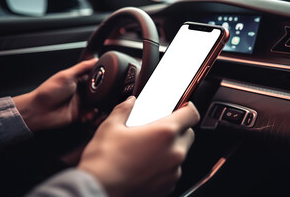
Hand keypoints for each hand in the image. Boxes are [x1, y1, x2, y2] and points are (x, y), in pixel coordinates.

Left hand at [13, 59, 97, 131]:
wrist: (38, 111)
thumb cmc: (48, 91)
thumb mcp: (67, 75)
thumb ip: (82, 67)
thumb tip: (95, 59)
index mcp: (78, 80)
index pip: (95, 77)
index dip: (102, 79)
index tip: (108, 81)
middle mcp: (81, 91)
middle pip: (98, 92)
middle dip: (102, 96)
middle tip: (102, 98)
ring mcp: (80, 103)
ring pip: (97, 105)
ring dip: (97, 108)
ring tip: (93, 109)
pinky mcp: (79, 114)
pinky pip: (91, 115)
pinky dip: (92, 116)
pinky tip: (87, 115)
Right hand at [78, 97, 199, 196]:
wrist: (97, 189)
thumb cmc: (104, 161)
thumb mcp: (111, 126)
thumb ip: (124, 110)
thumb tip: (130, 102)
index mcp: (164, 132)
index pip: (191, 114)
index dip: (188, 108)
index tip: (182, 108)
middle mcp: (174, 152)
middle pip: (188, 134)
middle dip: (178, 129)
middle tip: (159, 128)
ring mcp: (173, 171)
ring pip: (181, 153)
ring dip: (171, 148)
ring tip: (149, 148)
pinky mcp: (168, 186)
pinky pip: (173, 170)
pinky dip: (165, 165)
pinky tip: (147, 164)